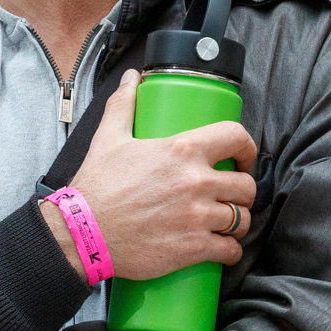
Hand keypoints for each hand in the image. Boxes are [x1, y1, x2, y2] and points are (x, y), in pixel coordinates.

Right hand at [49, 72, 256, 282]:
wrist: (83, 233)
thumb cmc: (98, 187)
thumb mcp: (109, 138)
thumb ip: (123, 105)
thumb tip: (132, 78)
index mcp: (182, 151)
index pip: (236, 137)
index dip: (247, 148)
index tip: (242, 158)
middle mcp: (196, 182)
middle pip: (246, 185)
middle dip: (242, 191)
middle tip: (229, 195)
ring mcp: (197, 217)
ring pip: (242, 219)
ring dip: (238, 222)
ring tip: (225, 223)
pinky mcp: (194, 248)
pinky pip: (231, 251)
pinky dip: (230, 252)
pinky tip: (223, 249)